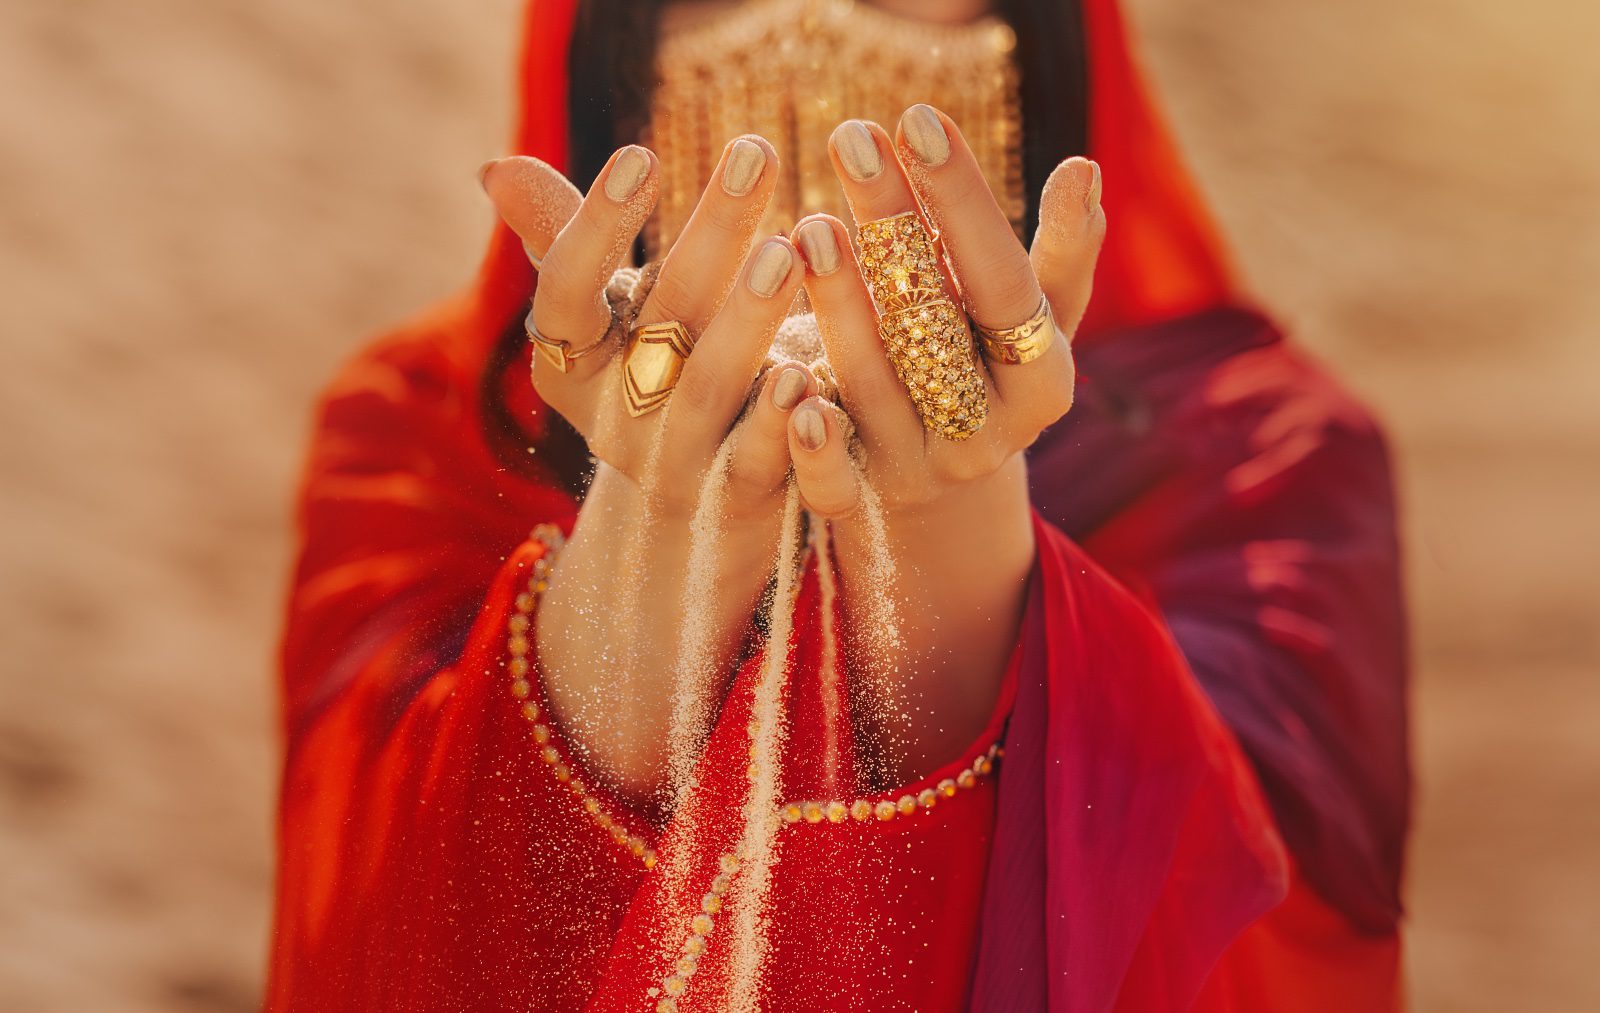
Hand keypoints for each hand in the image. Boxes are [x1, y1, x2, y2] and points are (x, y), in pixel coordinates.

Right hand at [481, 138, 806, 522]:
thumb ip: (560, 241)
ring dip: (747, 321)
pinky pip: (760, 461)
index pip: (565, 293)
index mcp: (570, 365)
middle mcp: (615, 417)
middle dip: (709, 234)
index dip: (596, 228)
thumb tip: (496, 168)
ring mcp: (676, 462)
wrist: (694, 514)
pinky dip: (783, 422)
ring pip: (711, 389)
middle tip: (754, 153)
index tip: (639, 155)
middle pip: (661, 319)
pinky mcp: (739, 499)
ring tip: (786, 252)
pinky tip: (813, 373)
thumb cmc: (654, 373)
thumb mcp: (606, 317)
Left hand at [782, 107, 1104, 778]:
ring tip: (809, 224)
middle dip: (893, 226)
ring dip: (839, 307)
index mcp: (1041, 380)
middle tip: (851, 137)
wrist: (943, 489)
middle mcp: (987, 433)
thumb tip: (1083, 169)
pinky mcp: (860, 505)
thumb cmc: (987, 367)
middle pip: (935, 324)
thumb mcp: (1034, 321)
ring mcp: (920, 471)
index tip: (919, 119)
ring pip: (874, 390)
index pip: (1004, 283)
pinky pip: (832, 483)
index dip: (963, 204)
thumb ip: (1060, 255)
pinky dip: (809, 439)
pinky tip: (783, 376)